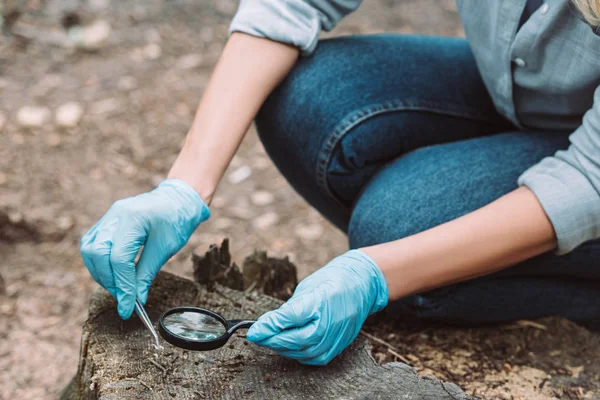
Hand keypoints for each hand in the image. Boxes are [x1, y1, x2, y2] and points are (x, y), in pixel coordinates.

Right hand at [80, 179, 209, 318]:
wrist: (177, 200)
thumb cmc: (176, 220)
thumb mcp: (166, 248)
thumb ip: (147, 273)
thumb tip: (136, 299)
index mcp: (132, 219)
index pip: (118, 259)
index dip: (122, 286)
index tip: (129, 307)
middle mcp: (114, 216)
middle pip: (96, 254)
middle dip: (108, 281)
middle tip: (124, 298)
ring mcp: (108, 217)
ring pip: (89, 251)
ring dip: (101, 274)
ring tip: (120, 289)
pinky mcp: (106, 222)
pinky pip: (92, 245)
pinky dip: (99, 263)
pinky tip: (113, 275)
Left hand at [247, 250, 387, 364]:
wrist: (360, 286)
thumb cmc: (332, 282)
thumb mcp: (307, 288)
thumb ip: (289, 309)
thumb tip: (269, 324)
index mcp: (319, 303)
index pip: (287, 319)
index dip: (267, 326)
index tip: (252, 331)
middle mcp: (328, 324)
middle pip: (291, 340)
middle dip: (270, 338)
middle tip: (257, 334)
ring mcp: (333, 339)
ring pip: (299, 352)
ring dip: (281, 346)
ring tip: (269, 338)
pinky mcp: (335, 349)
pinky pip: (310, 357)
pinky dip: (295, 352)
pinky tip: (287, 344)